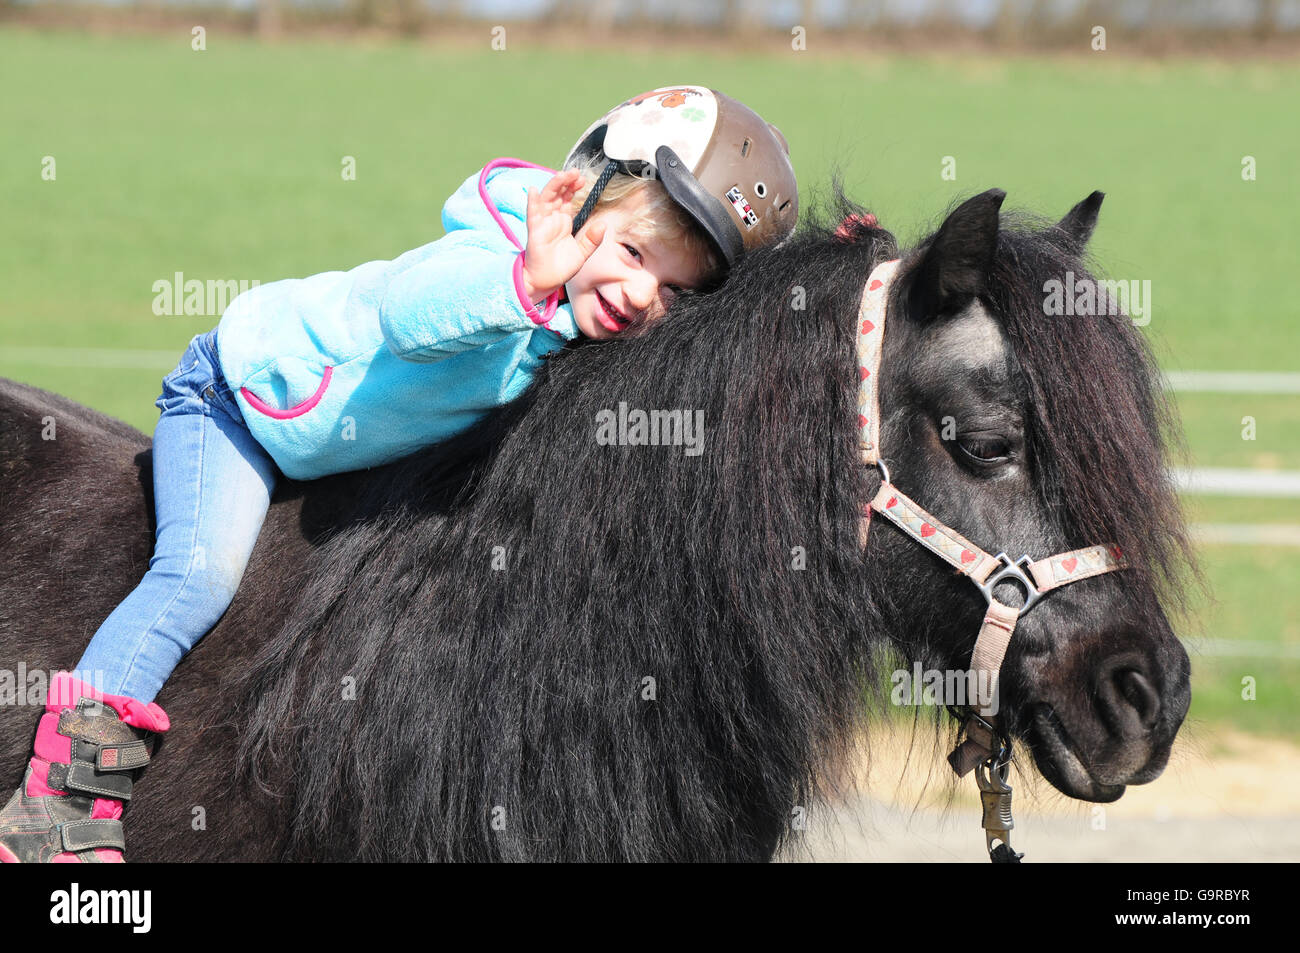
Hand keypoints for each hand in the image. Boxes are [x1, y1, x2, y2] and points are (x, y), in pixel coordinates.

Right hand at [521, 170, 605, 301]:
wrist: (546, 283)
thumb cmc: (561, 268)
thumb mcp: (582, 253)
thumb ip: (592, 240)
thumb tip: (603, 225)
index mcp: (563, 221)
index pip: (568, 199)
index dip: (573, 187)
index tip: (583, 179)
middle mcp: (552, 219)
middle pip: (557, 194)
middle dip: (566, 182)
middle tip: (576, 172)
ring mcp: (542, 223)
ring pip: (546, 199)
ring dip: (554, 186)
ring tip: (563, 175)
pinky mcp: (534, 232)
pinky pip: (532, 214)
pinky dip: (532, 202)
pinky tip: (534, 191)